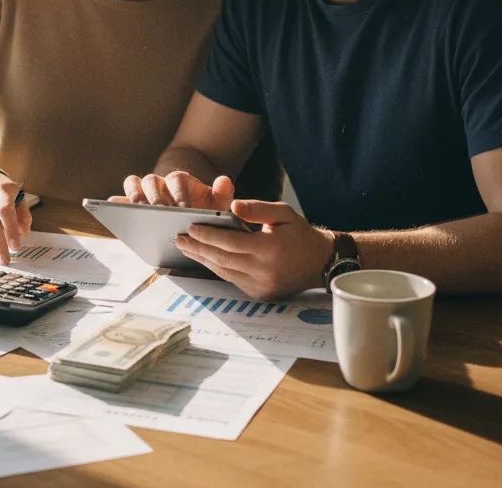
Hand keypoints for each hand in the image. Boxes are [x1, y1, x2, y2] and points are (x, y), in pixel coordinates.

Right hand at [112, 170, 234, 210]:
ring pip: (133, 183)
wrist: (190, 215)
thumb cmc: (202, 209)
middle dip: (155, 197)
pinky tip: (114, 211)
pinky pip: (122, 199)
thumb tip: (224, 180)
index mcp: (180, 181)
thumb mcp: (216, 204)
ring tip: (138, 212)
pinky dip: (117, 202)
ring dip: (134, 196)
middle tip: (160, 212)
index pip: (176, 180)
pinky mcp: (133, 204)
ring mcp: (144, 192)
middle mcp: (160, 183)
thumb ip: (223, 194)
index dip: (179, 194)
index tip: (183, 209)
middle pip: (151, 181)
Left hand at [176, 199, 334, 299]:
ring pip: (224, 272)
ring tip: (186, 247)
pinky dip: (218, 268)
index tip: (190, 227)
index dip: (208, 235)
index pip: (230, 242)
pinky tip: (206, 257)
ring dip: (203, 259)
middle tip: (178, 239)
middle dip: (198, 249)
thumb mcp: (283, 213)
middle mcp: (263, 272)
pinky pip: (232, 280)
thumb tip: (233, 206)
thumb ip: (257, 208)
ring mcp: (261, 287)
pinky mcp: (260, 294)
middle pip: (222, 259)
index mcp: (269, 250)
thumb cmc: (300, 234)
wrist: (322, 263)